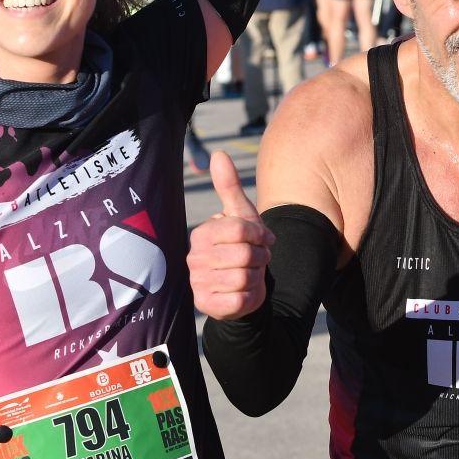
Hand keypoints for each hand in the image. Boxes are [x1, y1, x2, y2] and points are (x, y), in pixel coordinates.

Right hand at [188, 151, 273, 319]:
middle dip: (260, 257)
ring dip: (257, 276)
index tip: (264, 239)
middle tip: (257, 259)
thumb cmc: (243, 246)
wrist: (245, 286)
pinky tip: (244, 292)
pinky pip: (240, 300)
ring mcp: (198, 283)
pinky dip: (251, 296)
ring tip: (250, 274)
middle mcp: (194, 258)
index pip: (240, 229)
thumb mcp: (241, 215)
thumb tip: (218, 152)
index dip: (260, 234)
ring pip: (244, 277)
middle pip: (245, 253)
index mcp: (202, 233)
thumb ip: (229, 186)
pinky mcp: (207, 306)